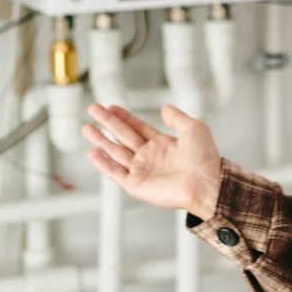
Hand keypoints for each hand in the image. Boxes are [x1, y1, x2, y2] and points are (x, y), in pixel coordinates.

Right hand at [83, 102, 222, 219]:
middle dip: (107, 122)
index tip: (111, 106)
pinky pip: (116, 173)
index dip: (124, 117)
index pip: (137, 127)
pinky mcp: (137, 185)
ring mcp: (142, 170)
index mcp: (162, 144)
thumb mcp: (194, 129)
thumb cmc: (205, 159)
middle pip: (122, 136)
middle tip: (93, 109)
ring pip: (115, 152)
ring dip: (100, 140)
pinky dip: (103, 163)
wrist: (206, 183)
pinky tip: (93, 153)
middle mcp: (149, 157)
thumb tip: (165, 107)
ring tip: (86, 128)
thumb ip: (178, 117)